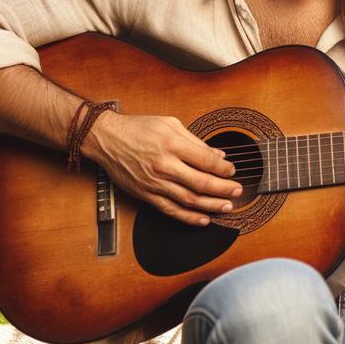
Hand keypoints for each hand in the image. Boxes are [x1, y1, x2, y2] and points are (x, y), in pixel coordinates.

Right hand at [85, 112, 240, 225]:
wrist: (106, 139)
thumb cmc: (138, 128)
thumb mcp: (170, 124)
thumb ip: (196, 141)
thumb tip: (218, 155)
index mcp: (172, 144)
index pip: (206, 160)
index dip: (223, 169)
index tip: (232, 171)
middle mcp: (164, 165)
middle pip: (201, 183)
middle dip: (224, 189)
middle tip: (238, 191)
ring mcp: (155, 183)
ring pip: (189, 200)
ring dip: (211, 206)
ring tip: (227, 207)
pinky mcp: (146, 195)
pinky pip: (171, 210)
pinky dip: (189, 217)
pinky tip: (203, 219)